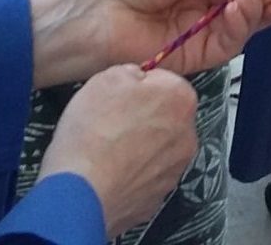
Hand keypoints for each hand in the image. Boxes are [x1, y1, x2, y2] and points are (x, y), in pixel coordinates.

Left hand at [28, 0, 270, 85]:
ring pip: (238, 29)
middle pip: (242, 10)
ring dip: (255, 14)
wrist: (88, 18)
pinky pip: (223, 45)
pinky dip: (238, 28)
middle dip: (264, 2)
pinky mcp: (192, 60)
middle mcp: (199, 11)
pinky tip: (242, 9)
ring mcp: (197, 37)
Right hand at [39, 64, 199, 239]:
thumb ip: (131, 73)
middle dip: (143, 116)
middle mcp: (188, 135)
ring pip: (158, 147)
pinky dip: (132, 173)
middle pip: (165, 116)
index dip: (138, 87)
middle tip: (111, 121)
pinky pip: (147, 176)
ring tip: (106, 149)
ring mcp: (176, 170)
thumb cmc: (94, 130)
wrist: (82, 192)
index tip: (119, 96)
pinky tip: (109, 172)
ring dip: (139, 146)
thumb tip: (137, 79)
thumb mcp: (106, 78)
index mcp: (181, 99)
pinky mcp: (159, 197)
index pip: (164, 82)